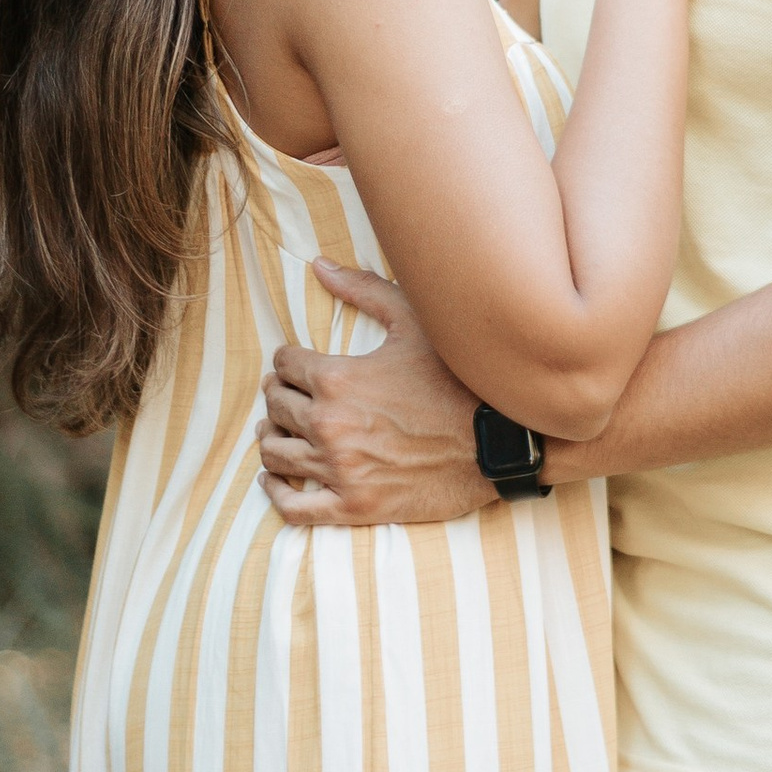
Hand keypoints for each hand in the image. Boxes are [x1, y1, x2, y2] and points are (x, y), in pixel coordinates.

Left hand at [259, 264, 489, 525]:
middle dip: (278, 396)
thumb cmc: (459, 379)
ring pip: (276, 453)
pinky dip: (277, 492)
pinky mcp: (353, 505)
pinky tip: (276, 480)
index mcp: (337, 378)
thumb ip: (363, 290)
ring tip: (277, 433)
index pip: (284, 366)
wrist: (500, 443)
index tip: (295, 366)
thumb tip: (319, 265)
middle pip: (276, 407)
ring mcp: (339, 469)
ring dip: (272, 439)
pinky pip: (293, 506)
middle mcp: (329, 424)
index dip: (287, 361)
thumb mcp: (415, 322)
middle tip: (285, 396)